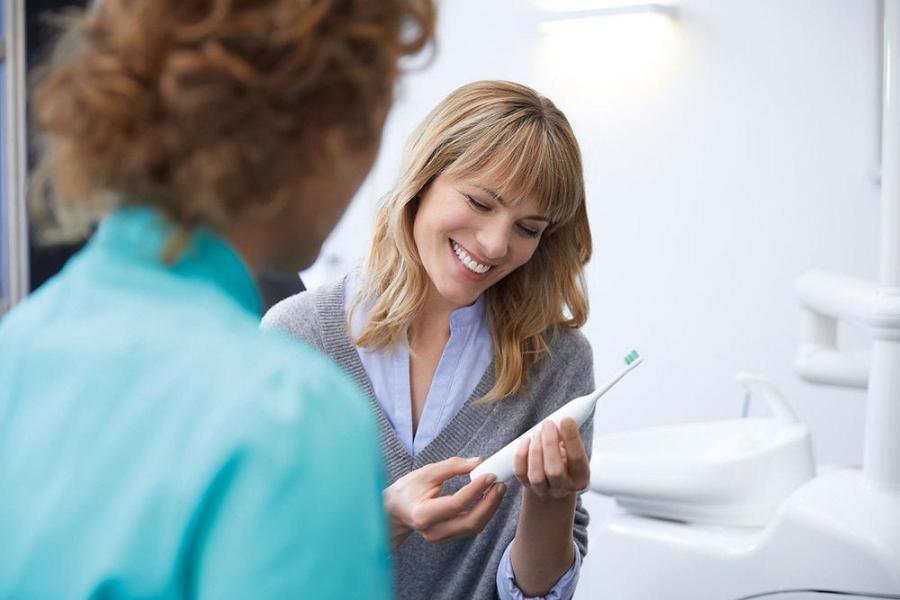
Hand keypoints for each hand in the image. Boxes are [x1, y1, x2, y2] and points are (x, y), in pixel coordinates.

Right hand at [383, 456, 505, 545]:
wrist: (395, 510)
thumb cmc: (408, 489)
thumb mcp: (426, 472)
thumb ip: (452, 466)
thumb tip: (478, 462)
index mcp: (423, 514)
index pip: (456, 503)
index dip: (476, 489)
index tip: (489, 474)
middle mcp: (432, 531)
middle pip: (470, 522)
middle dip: (490, 503)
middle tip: (500, 484)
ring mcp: (440, 538)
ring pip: (473, 527)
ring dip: (490, 508)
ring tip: (498, 488)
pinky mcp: (448, 537)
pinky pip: (470, 527)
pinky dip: (483, 512)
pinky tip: (489, 497)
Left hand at [513, 418, 589, 500]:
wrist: (551, 480)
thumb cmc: (564, 459)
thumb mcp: (573, 449)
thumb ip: (569, 438)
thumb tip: (563, 420)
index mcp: (580, 477)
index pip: (577, 460)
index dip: (572, 439)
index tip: (566, 420)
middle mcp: (563, 488)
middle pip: (555, 471)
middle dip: (550, 444)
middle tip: (548, 424)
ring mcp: (543, 490)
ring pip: (536, 476)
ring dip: (536, 450)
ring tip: (538, 432)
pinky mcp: (526, 486)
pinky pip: (520, 472)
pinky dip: (521, 454)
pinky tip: (527, 440)